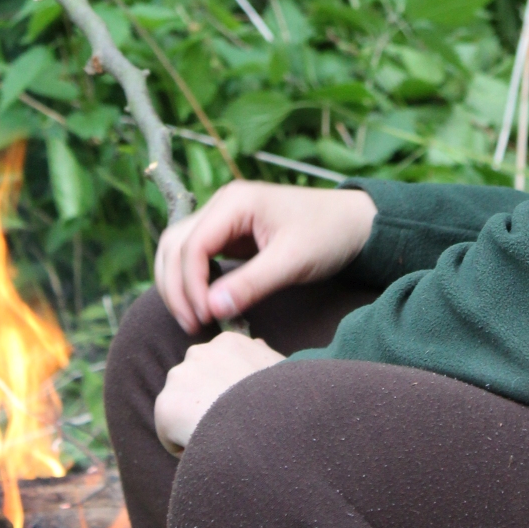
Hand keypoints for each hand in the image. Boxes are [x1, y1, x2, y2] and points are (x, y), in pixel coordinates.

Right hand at [154, 180, 377, 332]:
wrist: (354, 222)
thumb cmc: (328, 234)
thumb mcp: (293, 261)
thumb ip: (251, 284)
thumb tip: (210, 309)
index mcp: (235, 202)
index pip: (191, 245)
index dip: (191, 285)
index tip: (205, 318)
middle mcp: (222, 205)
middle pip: (174, 245)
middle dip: (176, 287)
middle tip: (193, 325)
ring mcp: (223, 218)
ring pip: (178, 250)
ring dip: (178, 284)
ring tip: (193, 320)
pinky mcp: (229, 234)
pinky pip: (195, 256)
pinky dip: (191, 280)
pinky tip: (203, 306)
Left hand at [154, 330, 283, 454]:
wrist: (267, 426)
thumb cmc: (282, 401)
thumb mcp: (280, 371)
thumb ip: (263, 356)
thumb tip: (258, 344)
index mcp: (227, 343)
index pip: (215, 366)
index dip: (227, 392)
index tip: (241, 408)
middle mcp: (199, 352)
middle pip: (195, 385)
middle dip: (206, 402)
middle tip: (229, 426)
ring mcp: (180, 377)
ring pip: (180, 408)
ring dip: (193, 422)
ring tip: (218, 439)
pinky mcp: (166, 405)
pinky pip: (170, 434)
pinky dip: (183, 446)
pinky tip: (206, 449)